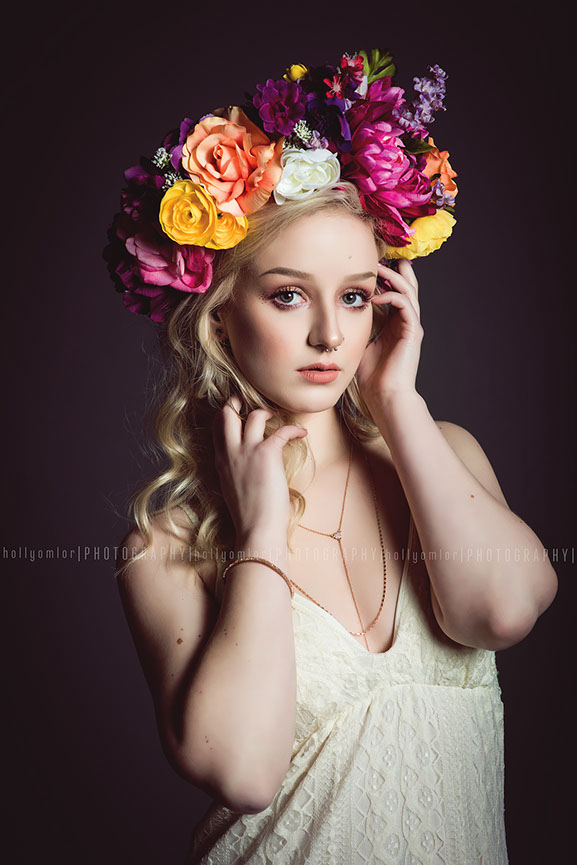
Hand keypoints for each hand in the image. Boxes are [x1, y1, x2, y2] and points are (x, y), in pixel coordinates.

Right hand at [212, 395, 307, 539]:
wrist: (256, 529)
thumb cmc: (249, 516)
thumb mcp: (234, 489)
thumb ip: (236, 472)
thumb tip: (248, 467)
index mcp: (221, 461)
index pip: (217, 428)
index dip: (226, 416)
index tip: (238, 412)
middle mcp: (230, 452)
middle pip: (226, 414)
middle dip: (237, 402)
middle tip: (249, 399)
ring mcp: (247, 451)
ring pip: (254, 416)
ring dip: (267, 412)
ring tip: (278, 416)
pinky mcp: (267, 454)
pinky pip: (281, 430)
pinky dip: (294, 429)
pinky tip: (302, 434)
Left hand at [355, 259, 423, 404]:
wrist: (385, 396)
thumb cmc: (371, 377)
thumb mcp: (361, 344)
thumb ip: (358, 327)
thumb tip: (342, 312)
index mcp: (396, 324)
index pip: (395, 292)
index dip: (386, 277)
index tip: (370, 266)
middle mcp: (407, 322)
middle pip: (406, 286)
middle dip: (394, 269)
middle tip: (379, 255)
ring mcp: (412, 326)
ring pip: (408, 290)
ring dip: (392, 277)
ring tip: (377, 268)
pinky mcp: (413, 332)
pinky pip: (405, 304)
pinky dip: (392, 295)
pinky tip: (376, 296)